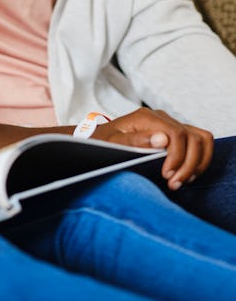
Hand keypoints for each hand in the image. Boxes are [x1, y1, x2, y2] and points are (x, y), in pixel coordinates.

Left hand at [91, 107, 212, 189]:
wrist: (100, 139)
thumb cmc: (103, 142)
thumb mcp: (111, 143)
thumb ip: (135, 141)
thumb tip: (162, 139)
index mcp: (146, 117)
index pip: (177, 134)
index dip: (177, 157)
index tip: (168, 176)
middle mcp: (161, 117)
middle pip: (192, 138)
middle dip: (188, 164)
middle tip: (174, 183)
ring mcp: (169, 124)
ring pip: (200, 139)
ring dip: (197, 162)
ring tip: (182, 180)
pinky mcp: (175, 133)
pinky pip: (199, 140)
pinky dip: (200, 158)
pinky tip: (187, 173)